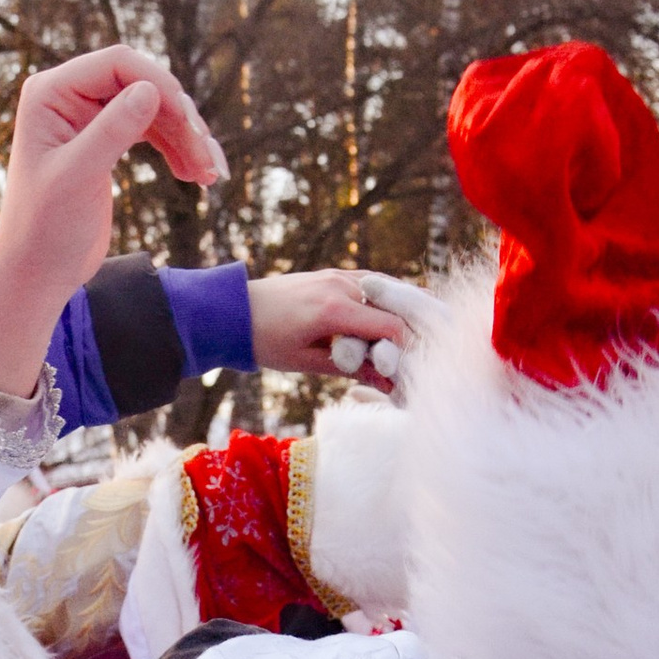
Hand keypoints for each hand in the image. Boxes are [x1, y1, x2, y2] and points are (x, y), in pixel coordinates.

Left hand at [0, 48, 222, 399]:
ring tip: (211, 176)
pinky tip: (198, 176)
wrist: (37, 272)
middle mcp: (68, 96)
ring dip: (186, 138)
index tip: (191, 125)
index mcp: (51, 93)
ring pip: (154, 109)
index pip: (118, 64)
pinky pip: (152, 131)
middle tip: (209, 161)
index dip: (160, 86)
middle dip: (181, 118)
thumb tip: (151, 90)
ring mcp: (88, 118)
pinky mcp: (106, 142)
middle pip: (142, 84)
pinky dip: (178, 150)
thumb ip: (112, 131)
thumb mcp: (78, 178)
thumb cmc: (45, 230)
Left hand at [247, 270, 413, 389]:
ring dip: (403, 310)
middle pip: (395, 306)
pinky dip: (389, 296)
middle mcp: (341, 286)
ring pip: (389, 289)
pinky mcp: (334, 273)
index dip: (407, 348)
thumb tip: (387, 384)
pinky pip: (373, 282)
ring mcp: (338, 275)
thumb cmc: (265, 340)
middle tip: (424, 349)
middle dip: (411, 329)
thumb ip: (350, 369)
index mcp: (334, 310)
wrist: (233, 309)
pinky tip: (400, 310)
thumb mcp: (306, 361)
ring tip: (422, 330)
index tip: (411, 367)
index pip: (390, 326)